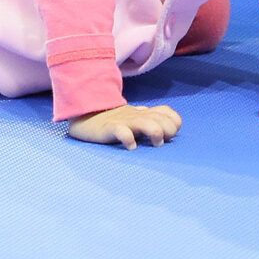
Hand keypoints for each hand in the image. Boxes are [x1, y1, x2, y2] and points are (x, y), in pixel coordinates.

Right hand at [67, 102, 181, 147]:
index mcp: (143, 113)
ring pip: (146, 123)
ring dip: (155, 132)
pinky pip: (121, 131)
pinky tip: (131, 147)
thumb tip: (168, 131)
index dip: (173, 122)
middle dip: (168, 130)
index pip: (166, 112)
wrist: (85, 115)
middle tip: (162, 142)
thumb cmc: (114, 120)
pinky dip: (129, 139)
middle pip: (161, 119)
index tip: (170, 135)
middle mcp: (137, 116)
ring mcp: (124, 121)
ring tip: (155, 144)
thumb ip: (150, 122)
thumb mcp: (134, 119)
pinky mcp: (109, 128)